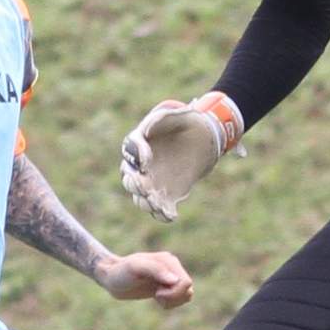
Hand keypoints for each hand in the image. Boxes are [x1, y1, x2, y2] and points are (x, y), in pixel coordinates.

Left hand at [97, 251, 193, 308]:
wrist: (111, 278)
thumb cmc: (121, 272)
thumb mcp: (135, 268)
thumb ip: (156, 270)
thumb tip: (175, 281)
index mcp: (169, 261)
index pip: (185, 282)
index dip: (173, 293)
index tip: (156, 293)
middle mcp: (172, 268)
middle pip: (188, 289)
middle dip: (173, 298)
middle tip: (156, 296)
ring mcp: (170, 277)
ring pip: (187, 295)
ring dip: (173, 301)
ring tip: (157, 297)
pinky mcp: (166, 287)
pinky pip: (180, 298)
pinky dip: (171, 303)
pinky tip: (157, 299)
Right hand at [119, 92, 244, 221]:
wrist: (200, 137)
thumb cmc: (182, 122)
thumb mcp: (172, 114)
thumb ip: (158, 118)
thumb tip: (145, 131)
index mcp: (136, 146)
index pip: (129, 153)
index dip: (136, 157)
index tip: (147, 159)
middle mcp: (140, 168)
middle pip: (130, 181)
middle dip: (135, 185)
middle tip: (144, 187)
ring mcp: (152, 183)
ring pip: (142, 199)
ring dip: (147, 203)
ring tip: (157, 204)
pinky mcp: (168, 195)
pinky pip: (161, 209)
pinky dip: (164, 215)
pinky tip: (171, 215)